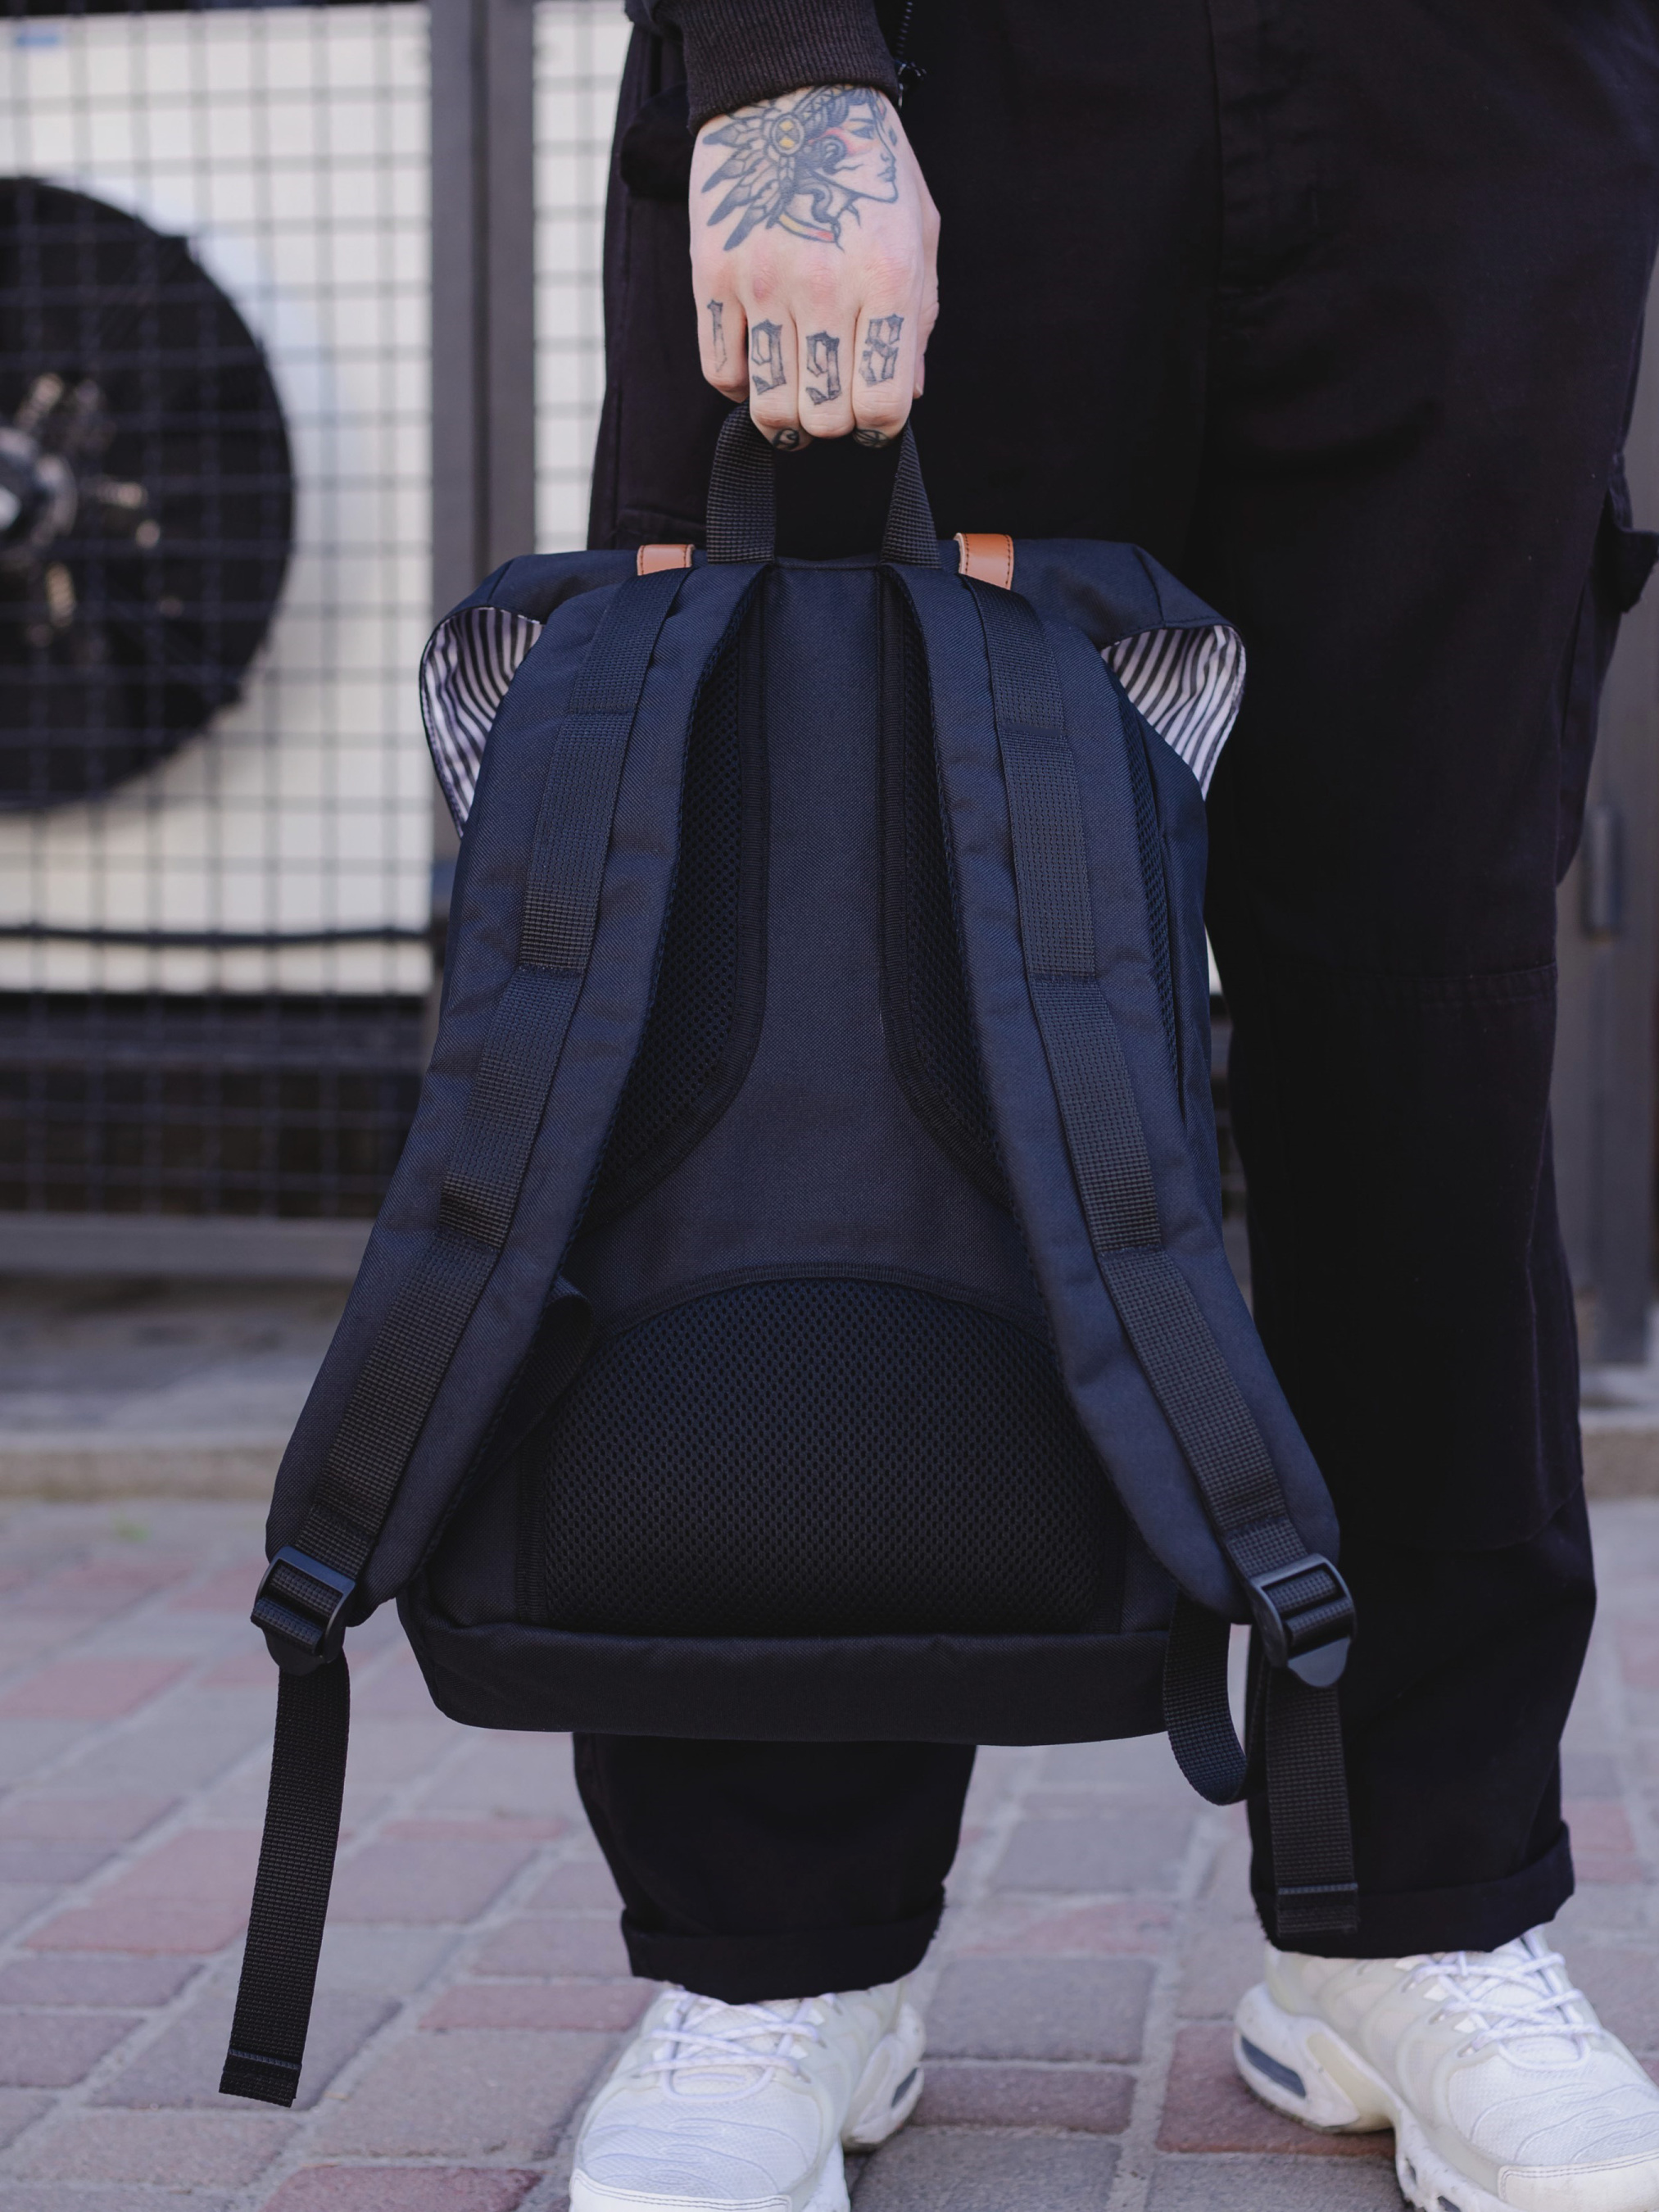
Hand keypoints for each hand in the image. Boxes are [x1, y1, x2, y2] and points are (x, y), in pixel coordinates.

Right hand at [689, 83, 938, 449]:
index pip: (882, 405)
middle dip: (833, 423)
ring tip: (794, 394)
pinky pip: (720, 372)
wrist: (790, 90)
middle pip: (823, 418)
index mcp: (885, 281)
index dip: (881, 426)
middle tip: (833, 400)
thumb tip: (908, 392)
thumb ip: (918, 318)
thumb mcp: (918, 232)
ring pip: (768, 408)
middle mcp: (824, 289)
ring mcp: (763, 285)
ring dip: (784, 417)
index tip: (873, 414)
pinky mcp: (713, 277)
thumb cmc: (864, 165)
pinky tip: (758, 359)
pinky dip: (740, 383)